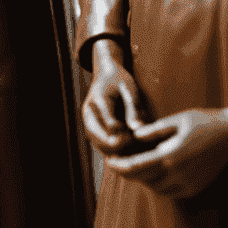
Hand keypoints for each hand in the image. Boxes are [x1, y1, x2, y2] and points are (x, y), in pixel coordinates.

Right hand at [81, 37, 146, 154]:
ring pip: (101, 147)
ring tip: (134, 148)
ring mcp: (90, 125)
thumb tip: (136, 128)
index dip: (125, 135)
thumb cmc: (120, 80)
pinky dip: (116, 151)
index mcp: (97, 102)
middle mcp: (89, 116)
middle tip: (138, 146)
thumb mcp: (129, 88)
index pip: (109, 125)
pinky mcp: (94, 131)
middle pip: (101, 140)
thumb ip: (133, 107)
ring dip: (117, 152)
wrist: (106, 75)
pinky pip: (103, 147)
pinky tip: (130, 149)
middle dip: (120, 147)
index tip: (138, 137)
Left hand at [105, 101, 227, 199]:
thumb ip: (153, 131)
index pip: (135, 168)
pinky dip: (159, 186)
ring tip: (136, 167)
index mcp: (169, 157)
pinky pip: (170, 192)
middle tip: (119, 164)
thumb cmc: (202, 122)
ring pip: (156, 188)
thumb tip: (134, 137)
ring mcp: (187, 184)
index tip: (110, 161)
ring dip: (144, 180)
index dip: (119, 166)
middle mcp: (177, 175)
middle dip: (128, 173)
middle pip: (143, 180)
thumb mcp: (175, 120)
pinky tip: (156, 174)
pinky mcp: (195, 188)